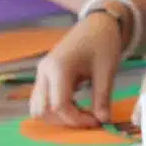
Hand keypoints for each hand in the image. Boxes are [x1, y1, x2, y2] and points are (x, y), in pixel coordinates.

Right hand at [29, 10, 126, 127]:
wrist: (97, 24)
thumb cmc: (103, 42)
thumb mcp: (106, 70)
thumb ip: (102, 97)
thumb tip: (103, 120)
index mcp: (59, 67)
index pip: (59, 106)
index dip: (77, 120)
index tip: (97, 121)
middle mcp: (44, 71)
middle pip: (43, 110)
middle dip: (66, 121)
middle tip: (89, 118)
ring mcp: (42, 73)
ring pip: (38, 107)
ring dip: (58, 117)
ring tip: (82, 112)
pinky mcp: (44, 76)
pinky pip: (42, 100)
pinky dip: (56, 109)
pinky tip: (76, 105)